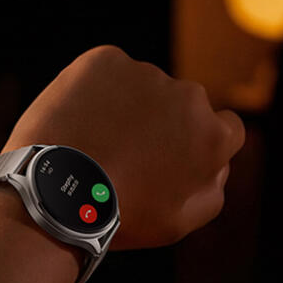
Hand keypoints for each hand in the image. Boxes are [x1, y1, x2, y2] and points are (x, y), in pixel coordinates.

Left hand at [4, 45, 245, 250]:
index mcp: (214, 136)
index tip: (176, 155)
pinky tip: (81, 123)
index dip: (201, 142)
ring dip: (129, 107)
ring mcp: (146, 74)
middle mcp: (189, 96)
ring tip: (97, 143)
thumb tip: (219, 164)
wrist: (55, 193)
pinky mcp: (106, 60)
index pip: (227, 126)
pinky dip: (96, 91)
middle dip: (166, 124)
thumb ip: (213, 188)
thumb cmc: (120, 216)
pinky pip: (108, 73)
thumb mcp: (180, 222)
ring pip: (144, 87)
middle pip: (186, 105)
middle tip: (130, 155)